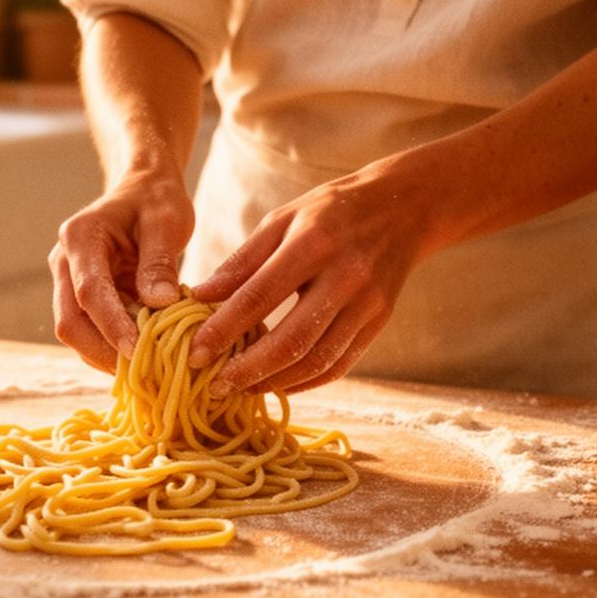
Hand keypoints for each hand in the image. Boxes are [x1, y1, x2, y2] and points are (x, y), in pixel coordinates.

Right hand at [50, 170, 194, 371]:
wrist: (143, 189)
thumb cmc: (156, 200)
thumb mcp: (166, 222)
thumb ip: (160, 263)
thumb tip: (160, 305)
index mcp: (80, 238)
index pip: (89, 292)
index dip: (111, 326)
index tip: (138, 350)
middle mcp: (64, 262)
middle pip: (70, 321)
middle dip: (103, 351)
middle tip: (143, 373)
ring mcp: (68, 282)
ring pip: (76, 332)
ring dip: (107, 354)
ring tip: (147, 369)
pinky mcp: (81, 297)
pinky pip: (90, 331)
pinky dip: (112, 348)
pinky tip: (142, 357)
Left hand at [188, 159, 439, 396]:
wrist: (401, 208)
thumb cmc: (329, 212)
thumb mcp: (281, 220)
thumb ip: (242, 261)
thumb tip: (200, 297)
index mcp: (313, 244)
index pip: (260, 296)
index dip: (224, 329)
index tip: (195, 353)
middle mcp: (345, 277)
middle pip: (292, 340)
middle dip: (248, 370)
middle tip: (214, 386)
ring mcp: (367, 304)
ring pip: (318, 360)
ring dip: (275, 382)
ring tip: (241, 389)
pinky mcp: (379, 322)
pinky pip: (340, 364)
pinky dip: (305, 382)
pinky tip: (278, 384)